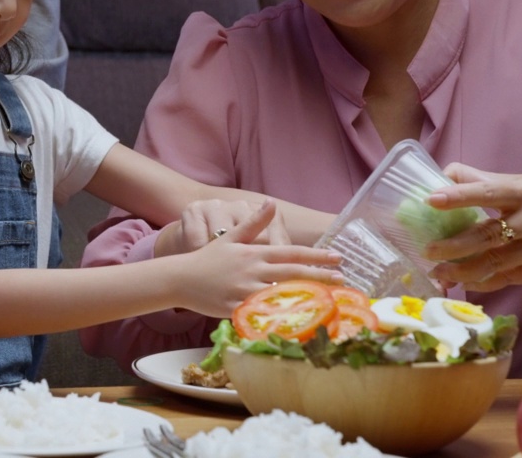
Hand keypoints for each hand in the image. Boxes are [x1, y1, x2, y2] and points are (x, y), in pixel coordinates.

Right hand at [165, 199, 343, 316]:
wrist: (180, 278)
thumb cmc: (207, 259)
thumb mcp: (231, 238)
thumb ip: (253, 223)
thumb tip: (271, 202)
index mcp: (254, 253)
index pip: (291, 253)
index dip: (316, 255)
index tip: (337, 257)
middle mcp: (253, 270)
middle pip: (293, 273)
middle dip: (320, 276)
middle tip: (342, 278)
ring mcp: (244, 290)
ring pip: (281, 294)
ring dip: (307, 297)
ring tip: (329, 299)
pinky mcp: (235, 308)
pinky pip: (262, 314)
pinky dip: (280, 317)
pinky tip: (297, 320)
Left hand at [424, 163, 521, 290]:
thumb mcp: (514, 181)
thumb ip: (476, 179)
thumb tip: (437, 175)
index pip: (488, 193)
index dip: (459, 197)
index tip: (430, 200)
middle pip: (488, 236)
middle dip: (453, 246)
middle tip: (427, 251)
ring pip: (495, 263)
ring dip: (461, 271)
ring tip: (437, 272)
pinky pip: (508, 279)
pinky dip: (482, 282)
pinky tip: (463, 280)